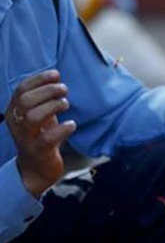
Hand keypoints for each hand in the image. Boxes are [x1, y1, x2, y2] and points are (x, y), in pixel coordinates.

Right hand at [6, 70, 75, 196]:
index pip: (21, 90)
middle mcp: (17, 124)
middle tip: (64, 90)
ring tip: (66, 104)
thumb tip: (56, 76)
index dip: (39, 79)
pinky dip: (62, 129)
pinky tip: (71, 124)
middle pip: (26, 101)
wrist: (37, 168)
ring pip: (33, 117)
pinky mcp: (38, 152)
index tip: (56, 74)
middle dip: (48, 91)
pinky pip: (47, 139)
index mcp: (15, 112)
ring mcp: (26, 138)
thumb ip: (43, 98)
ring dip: (53, 106)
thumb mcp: (40, 114)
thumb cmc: (41, 135)